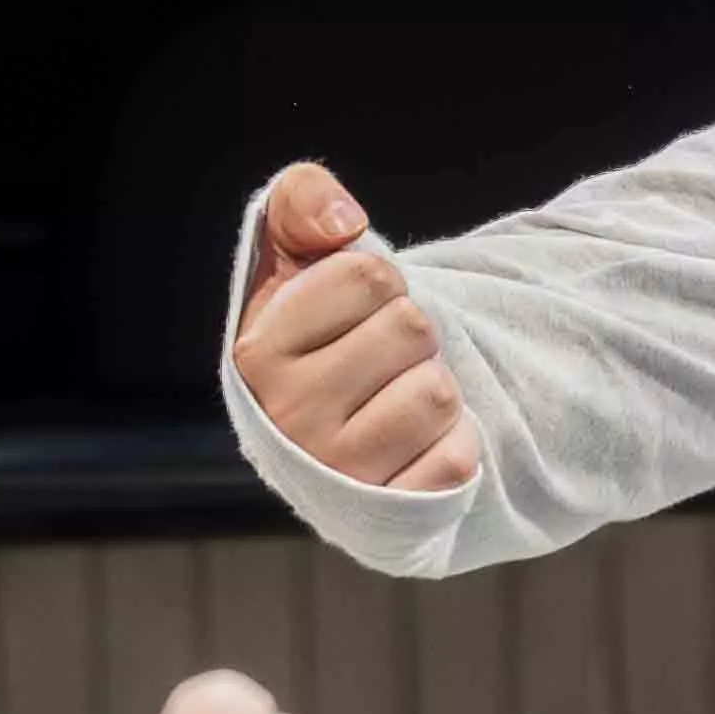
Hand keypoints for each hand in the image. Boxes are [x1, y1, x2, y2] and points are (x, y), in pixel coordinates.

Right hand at [233, 162, 479, 491]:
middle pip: (410, 330)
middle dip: (412, 334)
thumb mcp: (299, 253)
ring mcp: (336, 472)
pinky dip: (454, 441)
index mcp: (258, 351)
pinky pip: (457, 455)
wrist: (347, 430)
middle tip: (383, 359)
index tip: (356, 311)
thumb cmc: (324, 332)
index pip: (368, 276)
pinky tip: (416, 445)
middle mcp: (285, 416)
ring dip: (434, 386)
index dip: (380, 283)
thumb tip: (341, 225)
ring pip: (435, 393)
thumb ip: (302, 201)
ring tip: (397, 398)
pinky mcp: (389, 512)